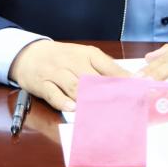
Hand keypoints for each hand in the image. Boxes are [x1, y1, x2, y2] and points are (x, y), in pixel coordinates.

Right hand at [8, 41, 130, 111]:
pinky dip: (63, 102)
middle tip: (123, 108)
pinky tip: (73, 109)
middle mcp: (73, 62)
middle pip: (93, 79)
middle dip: (108, 94)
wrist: (29, 53)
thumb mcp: (84, 57)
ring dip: (87, 100)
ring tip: (101, 113)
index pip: (109, 67)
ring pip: (75, 87)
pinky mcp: (43, 83)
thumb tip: (129, 82)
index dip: (124, 81)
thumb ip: (105, 68)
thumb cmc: (63, 58)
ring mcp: (57, 72)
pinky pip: (54, 94)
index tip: (138, 93)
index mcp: (88, 54)